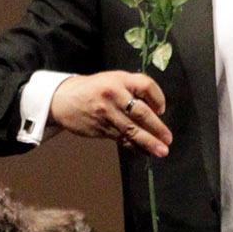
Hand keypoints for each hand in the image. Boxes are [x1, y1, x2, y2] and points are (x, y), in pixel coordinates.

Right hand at [49, 72, 170, 156]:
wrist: (64, 99)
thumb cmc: (95, 89)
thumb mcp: (113, 80)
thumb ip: (133, 90)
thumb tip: (157, 111)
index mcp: (120, 79)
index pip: (146, 86)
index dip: (158, 98)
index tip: (162, 110)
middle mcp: (114, 95)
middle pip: (141, 112)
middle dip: (157, 127)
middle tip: (168, 139)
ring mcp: (106, 113)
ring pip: (132, 129)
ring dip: (149, 142)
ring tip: (161, 151)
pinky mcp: (101, 128)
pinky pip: (122, 138)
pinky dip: (135, 146)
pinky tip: (144, 152)